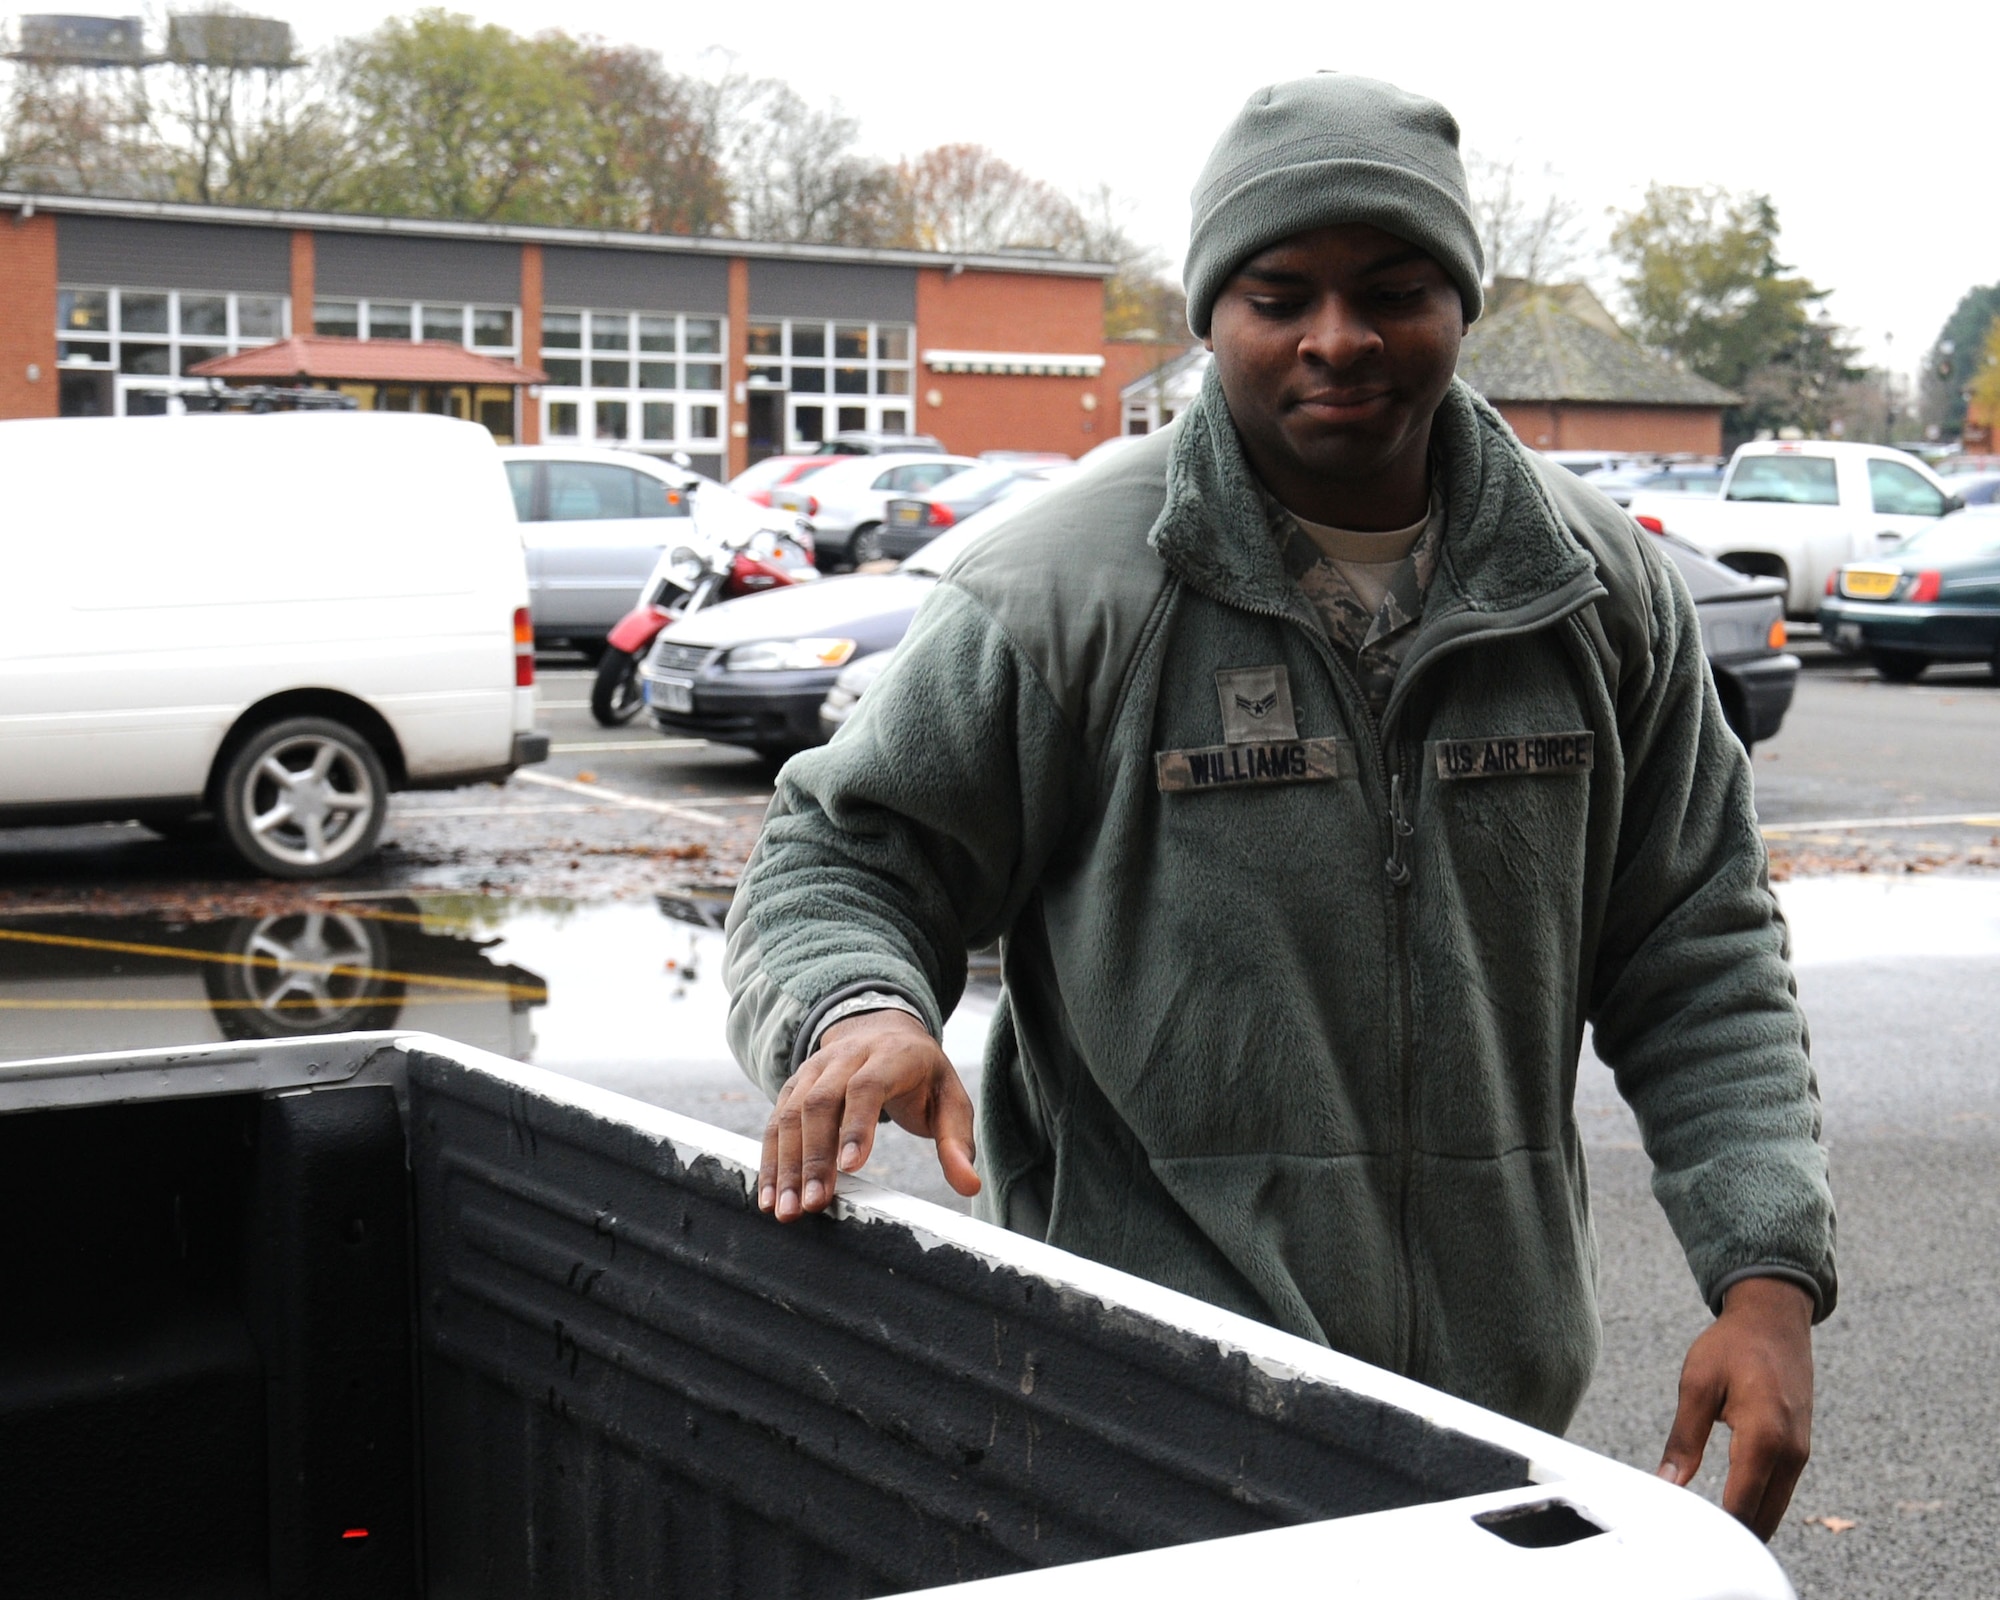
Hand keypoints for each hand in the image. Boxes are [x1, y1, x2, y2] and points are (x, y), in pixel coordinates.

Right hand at [758, 1008, 979, 1221]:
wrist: (883, 1030)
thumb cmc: (921, 1075)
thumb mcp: (950, 1100)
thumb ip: (957, 1141)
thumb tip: (969, 1185)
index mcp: (891, 1056)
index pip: (868, 1086)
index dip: (858, 1124)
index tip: (851, 1167)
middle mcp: (845, 1057)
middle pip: (821, 1102)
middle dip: (814, 1157)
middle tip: (813, 1204)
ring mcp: (814, 1069)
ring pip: (790, 1113)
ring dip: (786, 1164)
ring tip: (786, 1209)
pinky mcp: (794, 1086)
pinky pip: (774, 1122)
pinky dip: (770, 1160)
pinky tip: (769, 1196)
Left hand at [1657, 1276, 1815, 1540]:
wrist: (1775, 1319)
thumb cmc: (1732, 1346)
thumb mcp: (1697, 1384)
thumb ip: (1684, 1439)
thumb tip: (1667, 1484)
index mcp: (1764, 1437)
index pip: (1741, 1506)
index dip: (1715, 1531)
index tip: (1685, 1541)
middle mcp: (1790, 1453)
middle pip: (1762, 1519)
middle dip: (1730, 1538)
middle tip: (1690, 1545)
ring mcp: (1799, 1454)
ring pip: (1773, 1509)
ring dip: (1744, 1525)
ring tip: (1704, 1536)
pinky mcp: (1799, 1450)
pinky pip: (1778, 1492)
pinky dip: (1756, 1506)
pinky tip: (1727, 1512)